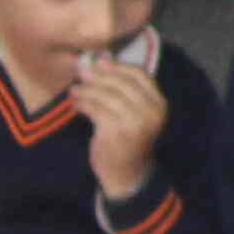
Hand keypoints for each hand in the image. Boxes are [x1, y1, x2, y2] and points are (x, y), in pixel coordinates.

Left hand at [70, 60, 169, 199]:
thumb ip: (126, 91)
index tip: (100, 62)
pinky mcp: (115, 133)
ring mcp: (134, 123)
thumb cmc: (130, 139)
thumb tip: (103, 59)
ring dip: (87, 90)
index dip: (119, 66)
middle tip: (82, 73)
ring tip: (75, 90)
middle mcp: (150, 112)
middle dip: (99, 76)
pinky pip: (95, 110)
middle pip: (122, 83)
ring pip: (106, 95)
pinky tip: (75, 103)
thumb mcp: (137, 114)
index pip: (140, 76)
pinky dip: (82, 103)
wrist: (128, 173)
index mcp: (159, 104)